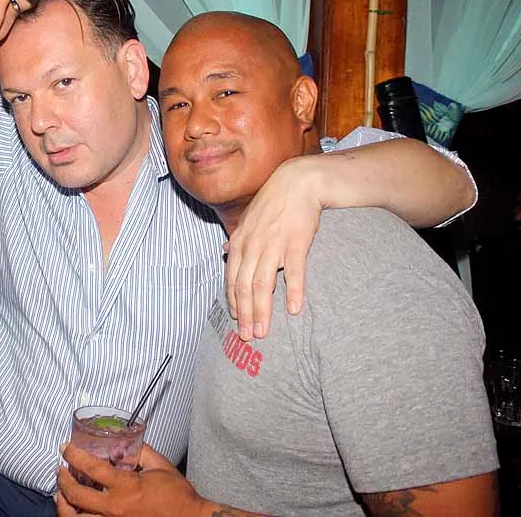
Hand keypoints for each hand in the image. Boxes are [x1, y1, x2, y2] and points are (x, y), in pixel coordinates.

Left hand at [55, 443, 197, 516]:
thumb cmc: (177, 496)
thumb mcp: (160, 466)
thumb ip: (140, 451)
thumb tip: (125, 444)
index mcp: (125, 487)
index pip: (90, 467)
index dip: (73, 455)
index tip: (66, 448)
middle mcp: (114, 508)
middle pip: (75, 494)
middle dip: (63, 480)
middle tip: (61, 471)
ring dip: (64, 506)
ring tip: (61, 496)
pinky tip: (77, 512)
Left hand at [224, 156, 320, 339]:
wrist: (297, 183)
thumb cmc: (272, 203)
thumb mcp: (247, 220)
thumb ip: (236, 240)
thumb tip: (223, 252)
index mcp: (239, 243)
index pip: (231, 279)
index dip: (233, 303)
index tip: (237, 323)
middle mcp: (252, 246)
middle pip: (243, 287)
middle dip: (245, 315)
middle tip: (248, 337)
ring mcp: (273, 245)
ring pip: (262, 284)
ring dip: (262, 311)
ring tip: (263, 332)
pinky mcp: (296, 242)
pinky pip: (293, 271)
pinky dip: (293, 291)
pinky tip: (294, 310)